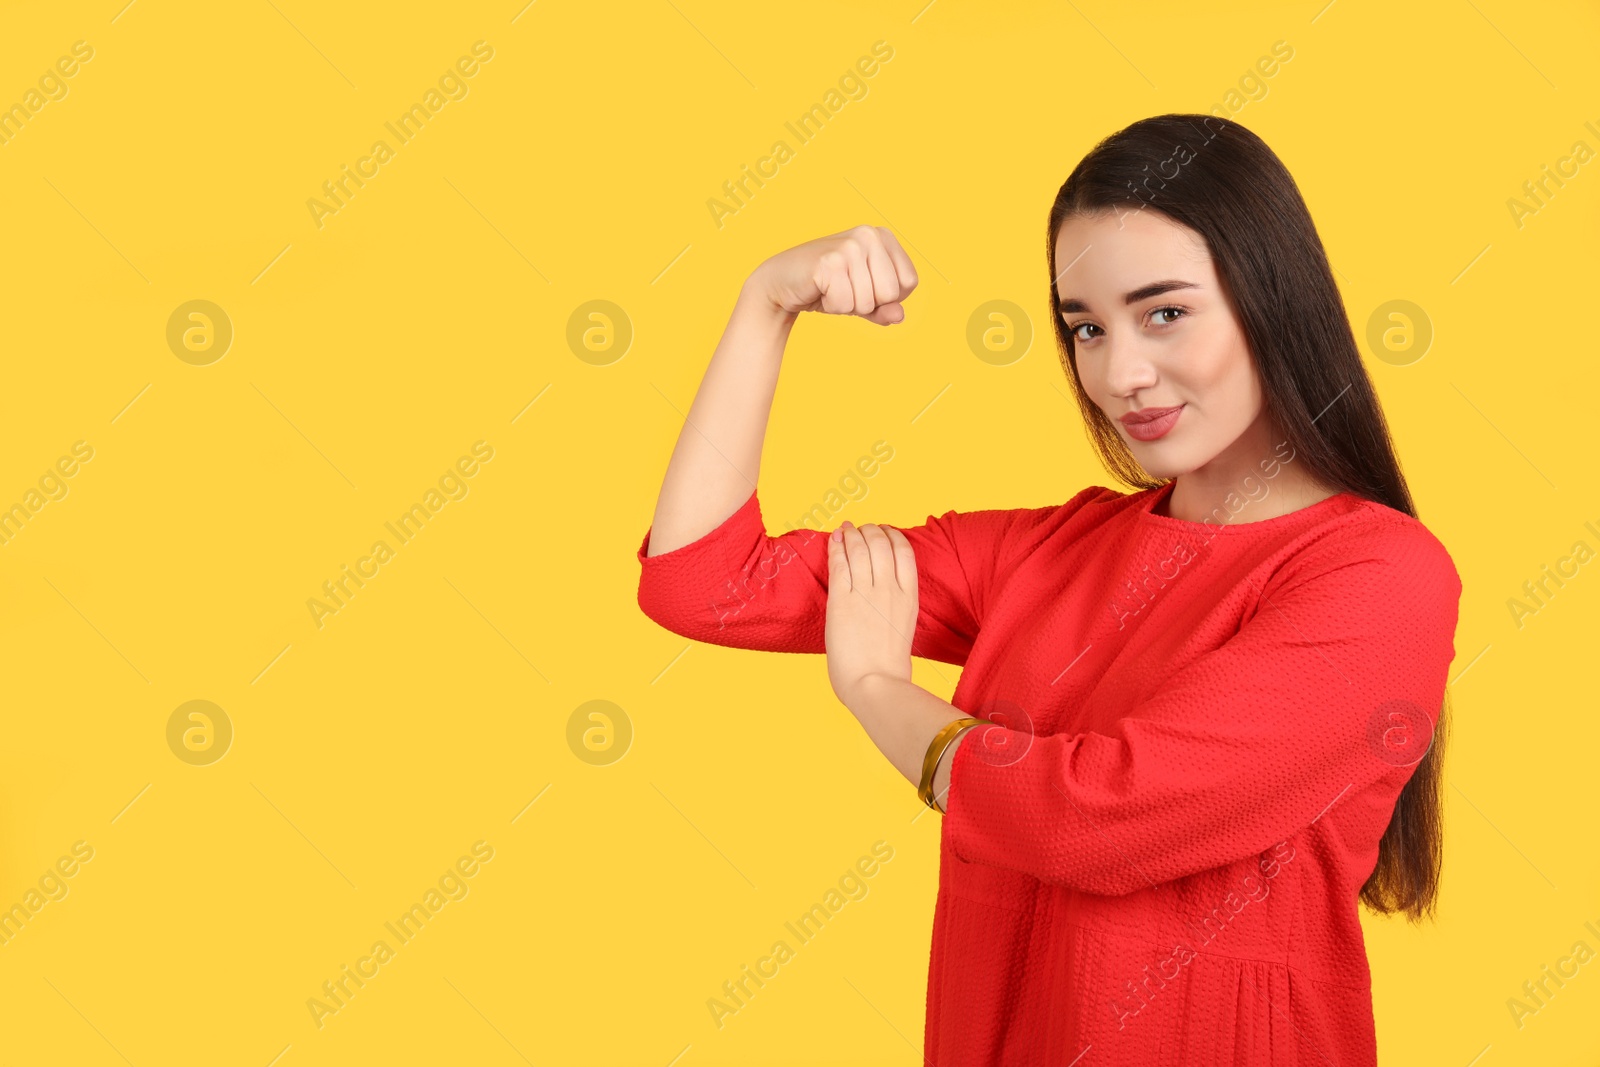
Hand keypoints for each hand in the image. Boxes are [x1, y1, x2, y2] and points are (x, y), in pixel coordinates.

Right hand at [747, 225, 918, 324]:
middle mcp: (869, 235)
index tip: (863, 286)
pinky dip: (832, 306)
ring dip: (847, 306)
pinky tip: (820, 290)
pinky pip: (845, 304)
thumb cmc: (827, 288)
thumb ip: (885, 308)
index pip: (910, 282)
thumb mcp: (862, 298)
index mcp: (883, 236)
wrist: (781, 282)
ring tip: (831, 289)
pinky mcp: (830, 262)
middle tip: (844, 289)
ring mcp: (849, 246)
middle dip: (867, 303)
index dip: (888, 297)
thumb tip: (899, 316)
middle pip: (891, 293)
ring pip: (867, 302)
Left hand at [825, 520, 917, 707]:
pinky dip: (836, 547)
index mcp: (909, 597)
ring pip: (859, 549)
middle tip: (860, 528)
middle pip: (881, 544)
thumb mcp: (903, 627)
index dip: (893, 535)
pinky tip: (833, 539)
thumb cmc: (888, 667)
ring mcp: (865, 593)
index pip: (904, 551)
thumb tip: (885, 597)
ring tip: (845, 529)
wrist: (875, 684)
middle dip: (870, 531)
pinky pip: (839, 564)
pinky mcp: (842, 600)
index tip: (884, 531)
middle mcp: (889, 589)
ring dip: (851, 534)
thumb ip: (896, 606)